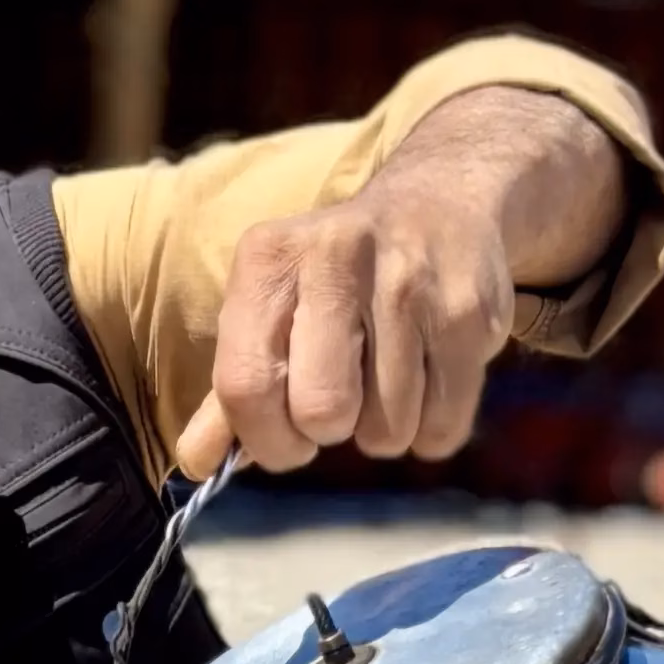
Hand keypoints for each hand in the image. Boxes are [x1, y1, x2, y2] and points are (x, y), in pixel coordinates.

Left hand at [181, 84, 626, 476]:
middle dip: (330, 431)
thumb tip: (195, 463)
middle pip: (322, 413)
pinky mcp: (468, 311)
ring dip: (386, 432)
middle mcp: (335, 256)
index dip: (266, 439)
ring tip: (389, 382)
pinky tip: (429, 382)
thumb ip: (231, 388)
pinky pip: (442, 425)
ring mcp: (408, 280)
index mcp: (268, 259)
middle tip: (344, 402)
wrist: (442, 201)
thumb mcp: (273, 310)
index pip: (244, 386)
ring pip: (387, 429)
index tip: (287, 438)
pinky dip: (432, 430)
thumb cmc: (338, 277)